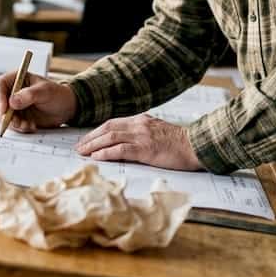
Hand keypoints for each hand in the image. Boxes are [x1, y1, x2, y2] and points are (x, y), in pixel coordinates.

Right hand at [0, 70, 77, 132]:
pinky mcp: (16, 116)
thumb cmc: (57, 94)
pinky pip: (10, 124)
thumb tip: (12, 102)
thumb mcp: (45, 92)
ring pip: (1, 116)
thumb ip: (29, 95)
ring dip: (13, 123)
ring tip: (27, 125)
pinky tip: (31, 126)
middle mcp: (11, 91)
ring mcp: (12, 105)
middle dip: (5, 115)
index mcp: (16, 78)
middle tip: (16, 122)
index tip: (4, 110)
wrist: (65, 108)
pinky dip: (18, 128)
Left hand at [74, 114, 203, 170]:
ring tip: (82, 152)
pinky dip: (106, 152)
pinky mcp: (146, 149)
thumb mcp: (157, 132)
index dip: (97, 131)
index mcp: (141, 120)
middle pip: (108, 128)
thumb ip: (142, 133)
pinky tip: (97, 157)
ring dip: (93, 145)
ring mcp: (142, 136)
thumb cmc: (179, 143)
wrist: (197, 145)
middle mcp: (139, 125)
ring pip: (111, 137)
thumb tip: (125, 143)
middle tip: (78, 147)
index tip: (86, 139)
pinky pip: (121, 149)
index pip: (112, 123)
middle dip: (90, 138)